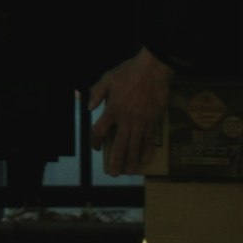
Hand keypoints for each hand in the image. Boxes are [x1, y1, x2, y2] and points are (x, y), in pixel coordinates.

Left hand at [86, 47, 173, 174]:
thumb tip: (88, 107)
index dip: (95, 141)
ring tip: (130, 172)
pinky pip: (150, 140)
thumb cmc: (129, 72)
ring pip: (135, 146)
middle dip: (115, 161)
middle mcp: (126, 119)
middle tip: (114, 174)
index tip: (95, 148)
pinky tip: (145, 159)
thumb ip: (96, 93)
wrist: (153, 69)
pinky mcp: (154, 120)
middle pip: (118, 145)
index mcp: (112, 109)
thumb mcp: (107, 78)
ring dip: (132, 161)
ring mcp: (141, 122)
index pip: (99, 131)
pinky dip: (147, 150)